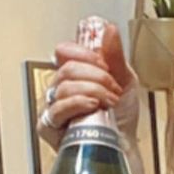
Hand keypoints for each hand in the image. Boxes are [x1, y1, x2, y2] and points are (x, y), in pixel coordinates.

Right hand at [37, 22, 138, 151]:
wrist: (123, 144)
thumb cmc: (121, 115)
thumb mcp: (125, 79)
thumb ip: (115, 54)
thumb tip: (109, 29)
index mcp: (75, 73)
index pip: (64, 51)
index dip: (84, 54)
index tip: (104, 64)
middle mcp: (61, 87)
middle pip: (67, 68)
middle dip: (96, 76)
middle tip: (112, 87)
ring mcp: (53, 106)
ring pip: (64, 87)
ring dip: (93, 91)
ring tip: (109, 102)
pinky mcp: (48, 126)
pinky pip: (57, 108)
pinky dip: (78, 104)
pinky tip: (93, 106)